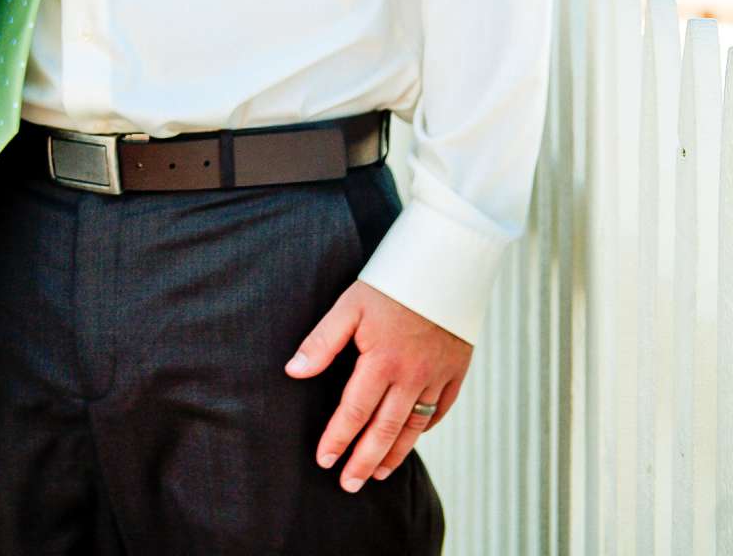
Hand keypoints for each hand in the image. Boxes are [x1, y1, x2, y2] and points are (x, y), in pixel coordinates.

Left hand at [286, 280, 471, 491]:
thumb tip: (293, 372)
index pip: (354, 411)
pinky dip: (424, 429)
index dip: (338, 439)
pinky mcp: (457, 372)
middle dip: (364, 460)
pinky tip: (411, 440)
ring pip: (414, 426)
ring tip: (377, 472)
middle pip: (385, 430)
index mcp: (381, 361)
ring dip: (395, 453)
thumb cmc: (390, 284)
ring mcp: (438, 377)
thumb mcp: (348, 307)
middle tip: (349, 484)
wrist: (447, 266)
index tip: (325, 461)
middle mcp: (412, 376)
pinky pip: (440, 410)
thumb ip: (321, 342)